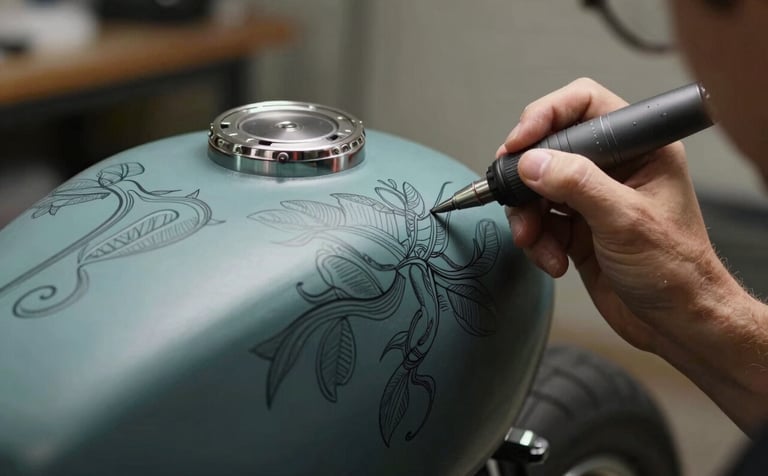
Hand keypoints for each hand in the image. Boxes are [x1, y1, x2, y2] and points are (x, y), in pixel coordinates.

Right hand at [499, 78, 753, 370]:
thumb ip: (577, 184)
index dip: (546, 115)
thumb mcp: (625, 221)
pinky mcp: (576, 226)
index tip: (519, 143)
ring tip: (534, 242)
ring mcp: (592, 197)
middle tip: (515, 197)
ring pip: (537, 186)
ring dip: (528, 216)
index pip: (583, 105)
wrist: (674, 324)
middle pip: (550, 147)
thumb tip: (532, 161)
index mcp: (640, 148)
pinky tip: (552, 260)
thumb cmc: (675, 270)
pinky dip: (536, 240)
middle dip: (528, 178)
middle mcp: (614, 166)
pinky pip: (539, 220)